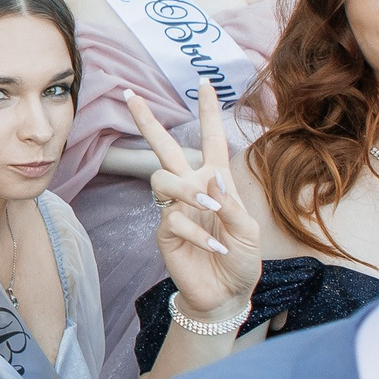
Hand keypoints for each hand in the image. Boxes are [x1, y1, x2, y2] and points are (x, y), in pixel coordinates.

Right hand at [127, 77, 260, 319]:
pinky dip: (197, 231)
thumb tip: (209, 175)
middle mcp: (192, 189)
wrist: (227, 294)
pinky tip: (214, 247)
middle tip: (129, 95)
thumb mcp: (248, 231)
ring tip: (208, 206)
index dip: (208, 112)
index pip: (212, 140)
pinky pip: (172, 218)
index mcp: (216, 181)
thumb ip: (230, 203)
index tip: (204, 83)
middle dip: (147, 121)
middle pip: (164, 148)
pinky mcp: (165, 232)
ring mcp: (175, 209)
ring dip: (186, 188)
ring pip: (162, 178)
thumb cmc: (241, 259)